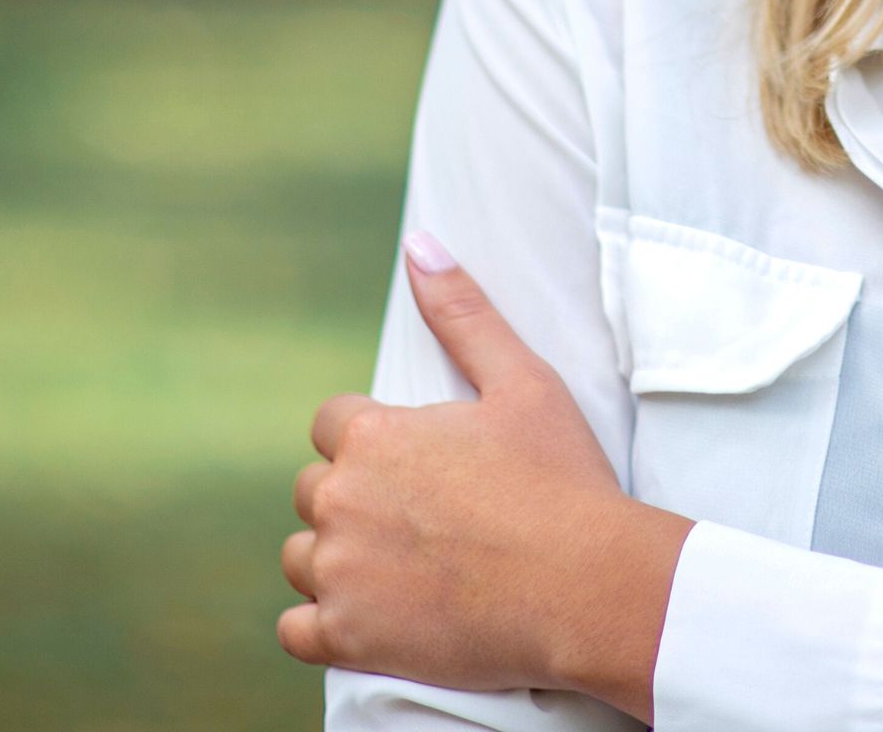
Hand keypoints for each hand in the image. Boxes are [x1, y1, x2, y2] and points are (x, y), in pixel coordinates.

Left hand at [279, 235, 692, 716]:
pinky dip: (322, 624)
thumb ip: (462, 312)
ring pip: (302, 557)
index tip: (417, 465)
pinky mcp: (347, 638)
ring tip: (401, 567)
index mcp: (373, 434)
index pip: (331, 425)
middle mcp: (340, 499)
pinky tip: (368, 615)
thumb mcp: (523, 381)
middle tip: (420, 518)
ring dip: (336, 559)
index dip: (372, 440)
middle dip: (355, 498)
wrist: (587, 586)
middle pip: (313, 490)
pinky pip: (295, 629)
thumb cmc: (561, 480)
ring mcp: (339, 573)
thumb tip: (420, 244)